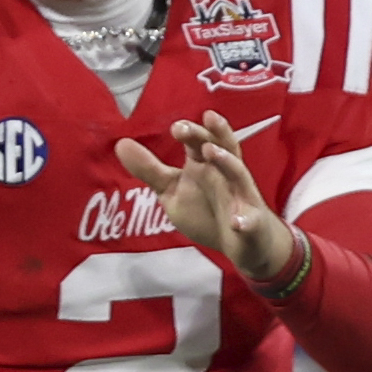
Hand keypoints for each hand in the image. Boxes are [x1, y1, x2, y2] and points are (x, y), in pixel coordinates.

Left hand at [116, 111, 293, 280]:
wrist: (243, 243)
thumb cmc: (207, 210)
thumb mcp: (172, 190)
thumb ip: (149, 169)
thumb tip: (120, 143)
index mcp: (205, 164)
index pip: (199, 141)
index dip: (190, 131)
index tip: (175, 127)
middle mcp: (226, 174)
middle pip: (221, 147)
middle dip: (208, 134)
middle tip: (187, 129)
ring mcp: (241, 197)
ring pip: (238, 174)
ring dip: (226, 162)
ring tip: (211, 152)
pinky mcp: (251, 223)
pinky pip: (250, 222)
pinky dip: (245, 222)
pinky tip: (237, 223)